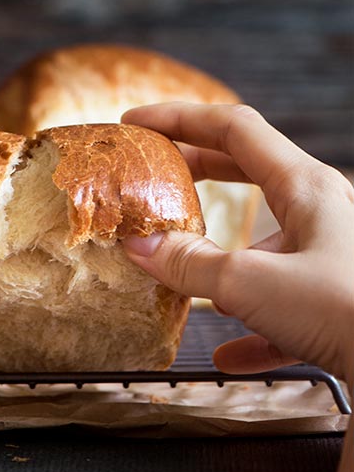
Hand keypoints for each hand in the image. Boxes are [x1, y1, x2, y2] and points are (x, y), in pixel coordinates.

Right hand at [120, 102, 353, 471]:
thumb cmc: (343, 310)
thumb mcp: (252, 283)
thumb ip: (191, 263)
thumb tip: (140, 245)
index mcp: (304, 186)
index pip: (232, 127)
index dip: (180, 118)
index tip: (137, 123)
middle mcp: (322, 210)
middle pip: (249, 170)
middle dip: (198, 170)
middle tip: (155, 175)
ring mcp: (333, 254)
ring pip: (269, 241)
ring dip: (225, 253)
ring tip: (185, 272)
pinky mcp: (340, 301)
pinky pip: (287, 301)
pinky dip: (253, 321)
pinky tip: (229, 352)